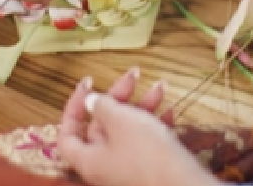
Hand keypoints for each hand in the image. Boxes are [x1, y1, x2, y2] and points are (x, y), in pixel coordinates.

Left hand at [58, 86, 217, 185]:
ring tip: (160, 87)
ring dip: (142, 106)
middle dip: (119, 98)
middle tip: (134, 77)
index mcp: (88, 159)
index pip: (68, 133)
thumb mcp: (122, 120)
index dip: (74, 106)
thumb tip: (91, 101)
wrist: (184, 185)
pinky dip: (155, 123)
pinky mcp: (148, 168)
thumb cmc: (148, 154)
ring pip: (128, 130)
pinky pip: (146, 142)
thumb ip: (103, 107)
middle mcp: (104, 166)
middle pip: (102, 125)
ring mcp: (127, 168)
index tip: (89, 84)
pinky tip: (169, 111)